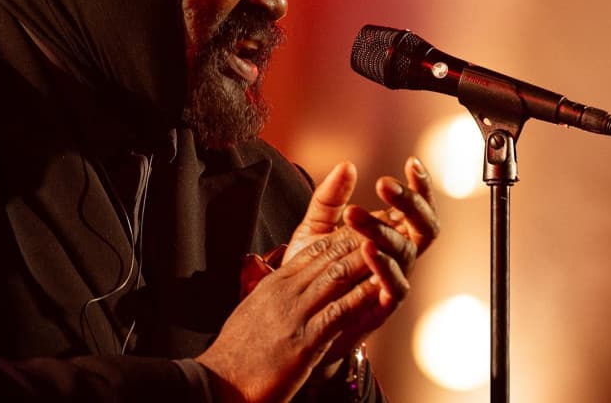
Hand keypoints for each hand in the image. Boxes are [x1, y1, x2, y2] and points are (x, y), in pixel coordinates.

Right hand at [194, 226, 380, 402]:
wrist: (218, 383)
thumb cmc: (237, 352)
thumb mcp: (254, 310)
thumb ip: (273, 293)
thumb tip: (285, 282)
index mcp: (275, 283)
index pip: (314, 249)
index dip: (343, 235)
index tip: (365, 227)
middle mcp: (286, 292)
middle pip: (329, 255)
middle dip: (361, 239)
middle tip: (387, 228)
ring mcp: (294, 314)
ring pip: (337, 276)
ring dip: (367, 261)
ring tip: (392, 248)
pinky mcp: (303, 341)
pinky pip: (339, 311)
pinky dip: (362, 297)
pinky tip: (381, 289)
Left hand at [284, 157, 439, 365]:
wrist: (298, 313)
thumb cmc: (313, 270)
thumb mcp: (316, 226)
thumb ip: (329, 198)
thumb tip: (346, 165)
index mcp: (388, 233)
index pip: (416, 207)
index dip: (420, 186)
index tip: (410, 163)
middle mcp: (397, 256)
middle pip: (423, 227)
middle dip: (410, 203)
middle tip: (384, 184)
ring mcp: (393, 280)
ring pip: (406, 253)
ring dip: (383, 230)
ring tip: (356, 214)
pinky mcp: (382, 306)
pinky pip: (394, 286)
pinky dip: (383, 266)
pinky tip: (366, 248)